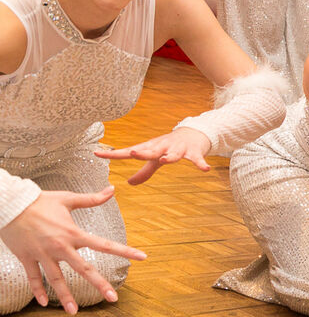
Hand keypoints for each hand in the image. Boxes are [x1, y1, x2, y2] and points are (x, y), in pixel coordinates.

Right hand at [0, 187, 145, 312]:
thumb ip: (92, 199)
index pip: (104, 244)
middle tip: (113, 299)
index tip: (143, 257)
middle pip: (83, 269)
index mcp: (73, 233)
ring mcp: (43, 254)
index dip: (125, 251)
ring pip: (57, 279)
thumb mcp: (67, 199)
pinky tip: (44, 303)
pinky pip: (33, 277)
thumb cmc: (39, 200)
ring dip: (65, 296)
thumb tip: (113, 189)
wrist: (9, 204)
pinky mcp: (26, 257)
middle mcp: (60, 247)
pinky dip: (38, 290)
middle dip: (99, 285)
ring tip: (74, 312)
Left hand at [94, 128, 214, 184]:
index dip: (113, 154)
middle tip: (133, 153)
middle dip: (142, 153)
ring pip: (173, 154)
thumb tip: (129, 183)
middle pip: (150, 151)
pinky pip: (197, 159)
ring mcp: (177, 148)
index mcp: (150, 149)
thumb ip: (144, 171)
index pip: (128, 151)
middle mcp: (162, 147)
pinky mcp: (193, 151)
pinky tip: (205, 169)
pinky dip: (200, 164)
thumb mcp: (156, 159)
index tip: (96, 153)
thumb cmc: (170, 146)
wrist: (194, 132)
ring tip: (166, 160)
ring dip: (169, 157)